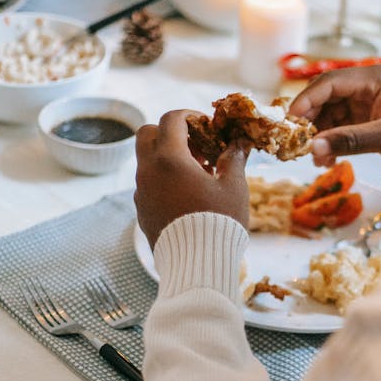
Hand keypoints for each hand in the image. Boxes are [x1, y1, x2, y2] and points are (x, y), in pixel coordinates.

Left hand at [135, 110, 249, 248]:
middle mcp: (148, 171)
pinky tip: (188, 195)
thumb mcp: (233, 186)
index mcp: (169, 158)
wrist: (196, 264)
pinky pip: (148, 183)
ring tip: (198, 175)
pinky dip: (164, 179)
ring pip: (147, 160)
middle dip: (170, 133)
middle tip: (197, 147)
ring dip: (168, 158)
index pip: (171, 119)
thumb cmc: (219, 221)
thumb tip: (239, 142)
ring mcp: (141, 192)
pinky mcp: (142, 211)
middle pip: (148, 133)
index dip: (190, 116)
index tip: (207, 126)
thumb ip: (234, 158)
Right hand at [288, 64, 380, 167]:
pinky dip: (331, 142)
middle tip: (298, 144)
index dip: (307, 100)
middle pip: (326, 97)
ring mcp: (366, 102)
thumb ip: (350, 140)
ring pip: (331, 114)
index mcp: (374, 78)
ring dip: (320, 135)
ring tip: (316, 159)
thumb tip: (313, 147)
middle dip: (311, 121)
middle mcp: (366, 86)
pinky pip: (340, 127)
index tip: (290, 121)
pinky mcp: (367, 119)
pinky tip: (326, 160)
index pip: (330, 83)